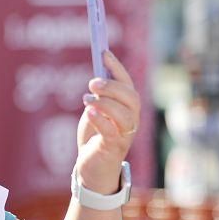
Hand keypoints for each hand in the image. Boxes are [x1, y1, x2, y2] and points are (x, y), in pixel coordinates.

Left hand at [75, 51, 140, 193]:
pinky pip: (111, 132)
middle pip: (131, 98)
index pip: (128, 84)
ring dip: (105, 102)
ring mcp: (125, 135)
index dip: (117, 67)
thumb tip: (97, 77)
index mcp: (128, 108)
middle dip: (112, 86)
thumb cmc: (94, 137)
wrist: (92, 166)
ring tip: (87, 98)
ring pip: (124, 114)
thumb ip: (99, 97)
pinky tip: (90, 112)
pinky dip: (101, 119)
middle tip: (92, 82)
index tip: (103, 52)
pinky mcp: (113, 148)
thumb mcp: (96, 112)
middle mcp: (131, 120)